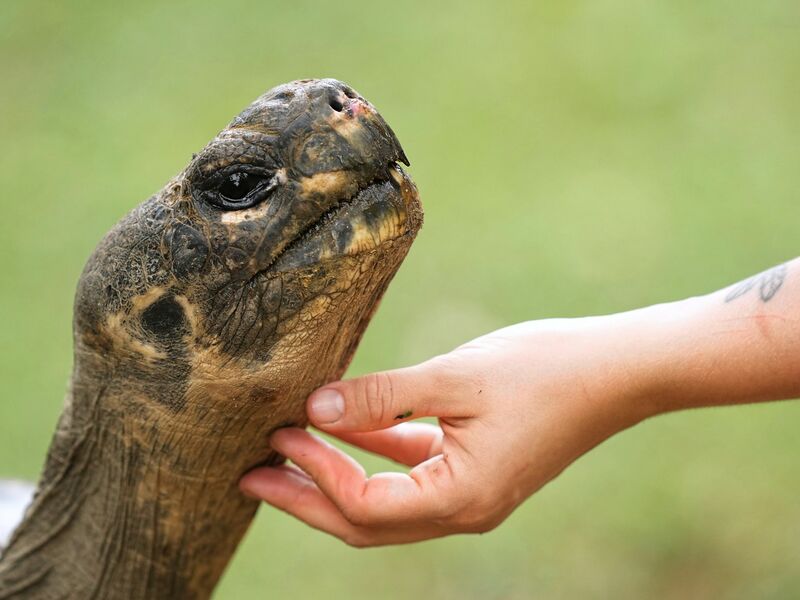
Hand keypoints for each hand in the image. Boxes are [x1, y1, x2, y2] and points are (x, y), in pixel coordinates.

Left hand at [240, 317, 649, 545]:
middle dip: (304, 497)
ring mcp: (470, 494)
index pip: (364, 503)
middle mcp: (463, 510)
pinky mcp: (475, 468)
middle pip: (364, 520)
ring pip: (383, 501)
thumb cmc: (546, 369)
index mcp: (461, 498)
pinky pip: (410, 472)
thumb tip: (315, 405)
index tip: (281, 432)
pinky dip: (373, 453)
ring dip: (334, 477)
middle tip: (247, 477)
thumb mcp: (456, 377)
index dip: (316, 470)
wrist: (618, 371)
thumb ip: (383, 395)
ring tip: (283, 454)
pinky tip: (343, 426)